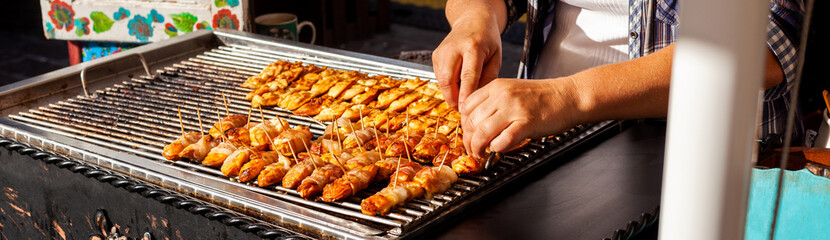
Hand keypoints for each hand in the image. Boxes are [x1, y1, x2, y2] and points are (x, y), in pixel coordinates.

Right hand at [432, 12, 502, 109]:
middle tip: (464, 110)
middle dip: (453, 99)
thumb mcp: (496, 57)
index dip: (466, 95)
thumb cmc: (487, 39)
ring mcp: (442, 52)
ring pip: (441, 81)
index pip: (468, 75)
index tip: (466, 110)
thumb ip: (488, 78)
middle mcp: (453, 48)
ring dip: (450, 94)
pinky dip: (448, 86)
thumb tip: (477, 100)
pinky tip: (459, 85)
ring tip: (464, 97)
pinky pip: (439, 78)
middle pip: (447, 80)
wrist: (472, 19)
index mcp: (473, 46)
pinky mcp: (435, 56)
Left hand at [460, 78, 581, 157]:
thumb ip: (494, 102)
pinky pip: (502, 140)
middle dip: (468, 140)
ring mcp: (514, 109)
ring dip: (478, 148)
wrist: (569, 96)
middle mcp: (502, 96)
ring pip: (482, 132)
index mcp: (497, 86)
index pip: (467, 106)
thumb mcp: (513, 90)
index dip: (464, 124)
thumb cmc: (544, 96)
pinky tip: (499, 149)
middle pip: (471, 121)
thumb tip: (477, 122)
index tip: (468, 134)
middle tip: (472, 149)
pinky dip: (497, 148)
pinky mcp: (526, 123)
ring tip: (480, 153)